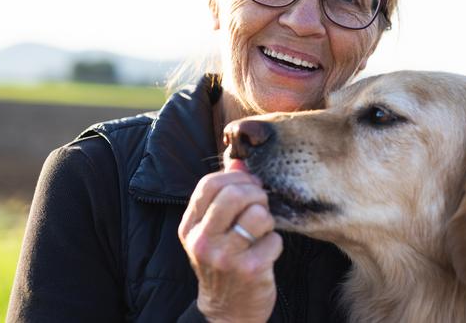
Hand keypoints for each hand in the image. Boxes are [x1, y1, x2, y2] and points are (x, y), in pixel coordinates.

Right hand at [178, 169, 281, 322]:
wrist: (227, 313)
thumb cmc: (222, 263)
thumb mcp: (212, 229)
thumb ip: (222, 193)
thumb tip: (238, 159)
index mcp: (190, 227)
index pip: (210, 184)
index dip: (235, 177)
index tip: (249, 184)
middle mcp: (203, 241)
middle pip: (234, 194)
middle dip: (256, 194)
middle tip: (260, 205)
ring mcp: (225, 257)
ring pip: (258, 214)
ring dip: (267, 220)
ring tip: (261, 232)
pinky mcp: (249, 270)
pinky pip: (274, 239)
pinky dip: (275, 244)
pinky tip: (265, 253)